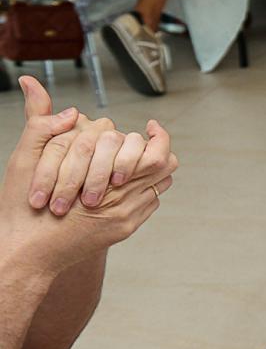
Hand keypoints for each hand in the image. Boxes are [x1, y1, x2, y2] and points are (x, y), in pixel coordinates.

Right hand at [1, 78, 175, 266]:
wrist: (24, 253)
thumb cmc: (20, 208)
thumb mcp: (24, 160)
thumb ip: (40, 124)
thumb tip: (48, 95)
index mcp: (102, 180)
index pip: (151, 152)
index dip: (155, 136)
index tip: (149, 125)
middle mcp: (121, 202)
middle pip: (162, 166)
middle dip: (156, 149)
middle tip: (146, 138)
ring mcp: (125, 218)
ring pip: (158, 183)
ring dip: (151, 168)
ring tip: (135, 157)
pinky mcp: (124, 230)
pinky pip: (149, 203)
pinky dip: (143, 189)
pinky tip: (126, 182)